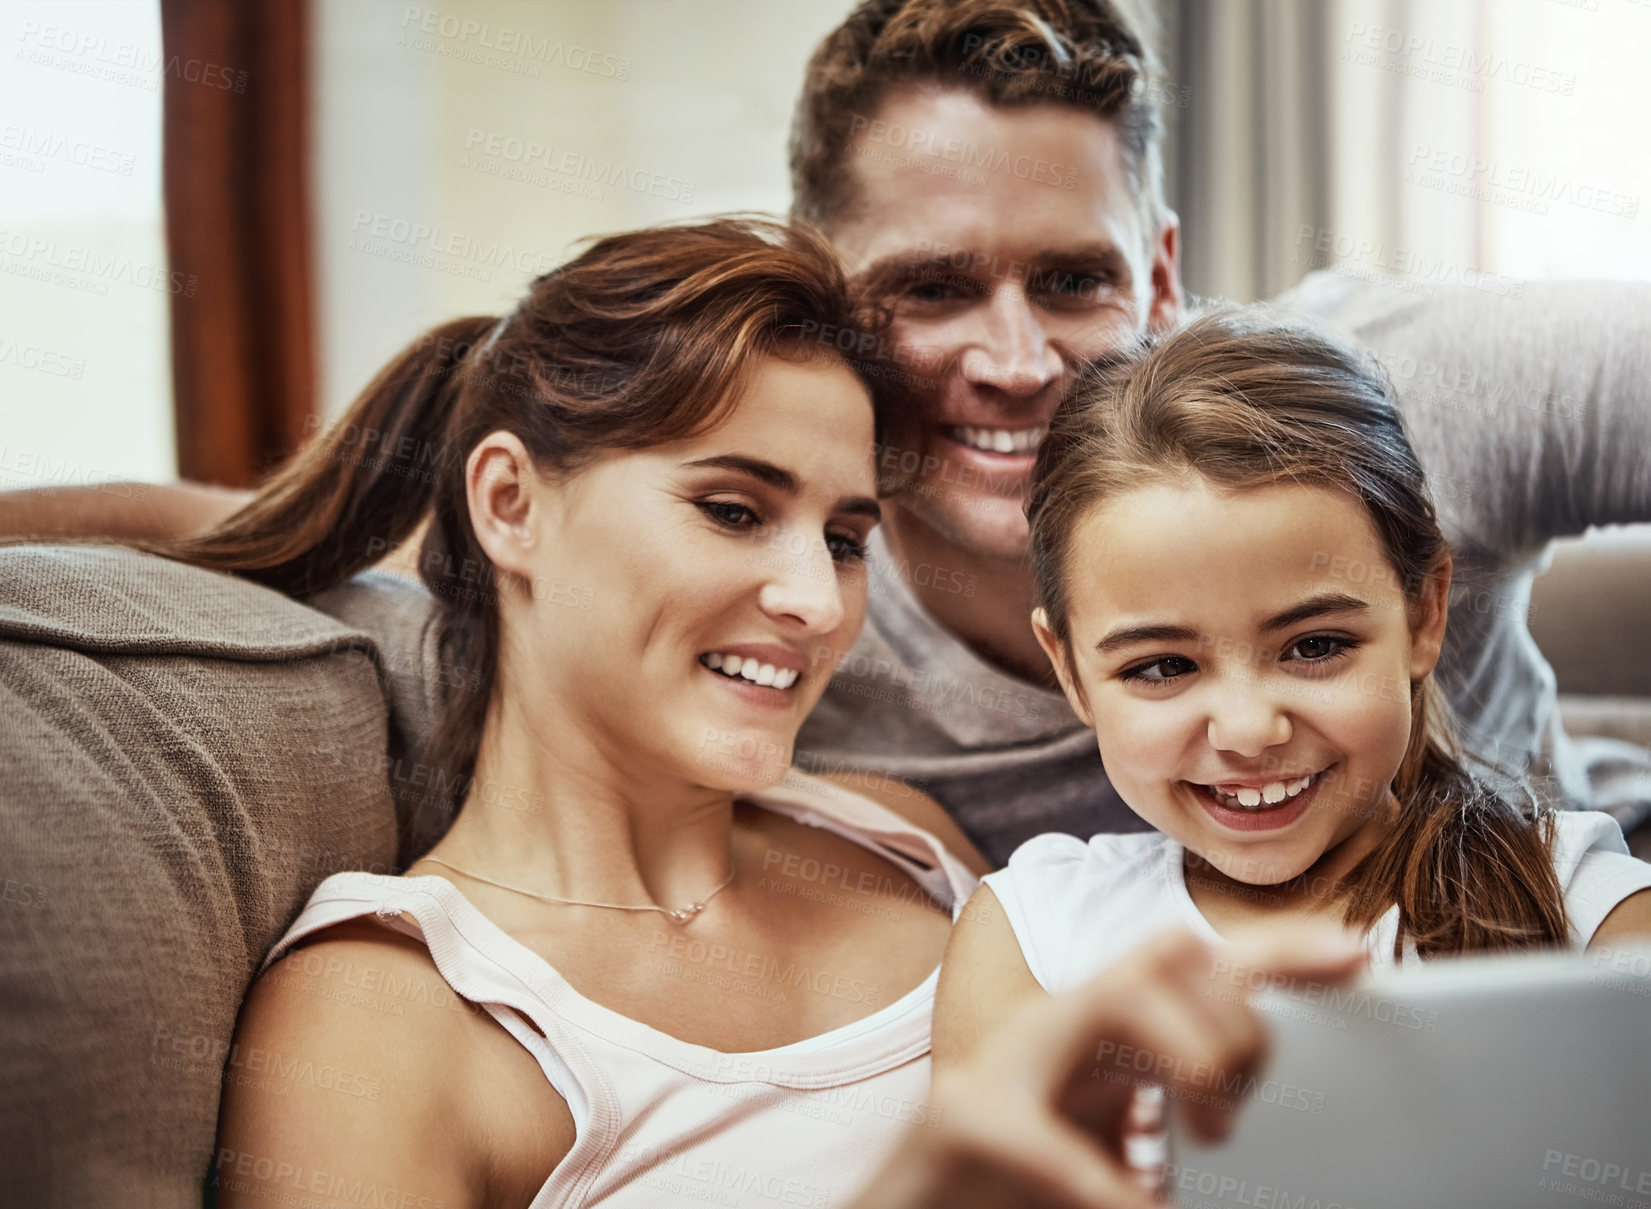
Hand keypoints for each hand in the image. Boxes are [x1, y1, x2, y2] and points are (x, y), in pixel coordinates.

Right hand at [848, 924, 1367, 1208]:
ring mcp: (1009, 1065)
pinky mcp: (971, 1123)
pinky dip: (1111, 1190)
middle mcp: (1057, 1026)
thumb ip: (1172, 1102)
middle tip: (1232, 1113)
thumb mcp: (1110, 1135)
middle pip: (1166, 955)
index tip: (1359, 956)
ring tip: (1211, 1129)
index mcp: (1101, 1030)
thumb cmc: (1018, 1182)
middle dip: (1234, 1020)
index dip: (1279, 949)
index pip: (1197, 963)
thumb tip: (1268, 1106)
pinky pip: (1060, 1148)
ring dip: (1184, 1051)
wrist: (916, 1208)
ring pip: (1111, 997)